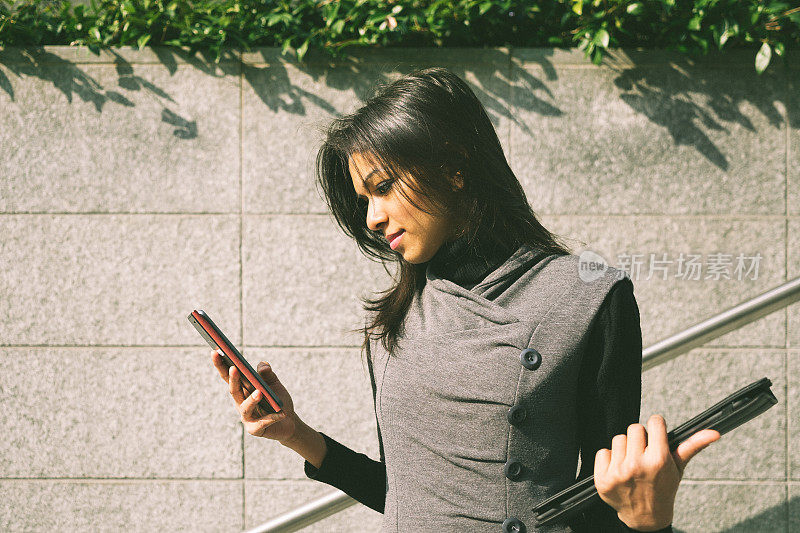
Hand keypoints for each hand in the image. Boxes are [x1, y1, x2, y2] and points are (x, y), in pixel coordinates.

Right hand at [211, 350, 297, 442]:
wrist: (288, 422)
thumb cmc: (277, 400)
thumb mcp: (274, 384)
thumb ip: (268, 374)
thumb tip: (263, 366)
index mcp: (242, 389)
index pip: (229, 376)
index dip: (221, 365)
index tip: (215, 351)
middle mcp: (241, 402)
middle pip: (234, 390)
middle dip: (233, 379)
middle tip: (234, 368)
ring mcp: (247, 417)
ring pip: (246, 408)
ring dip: (252, 399)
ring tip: (259, 392)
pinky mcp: (256, 430)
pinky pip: (263, 422)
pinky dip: (272, 417)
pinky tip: (281, 413)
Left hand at [594, 414, 720, 531]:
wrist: (646, 517)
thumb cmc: (663, 488)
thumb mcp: (678, 467)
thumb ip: (693, 446)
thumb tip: (714, 433)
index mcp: (658, 460)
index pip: (654, 422)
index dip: (656, 428)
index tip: (657, 436)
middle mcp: (637, 465)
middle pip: (634, 428)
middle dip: (640, 439)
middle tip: (644, 454)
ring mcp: (618, 472)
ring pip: (618, 439)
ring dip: (624, 449)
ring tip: (633, 464)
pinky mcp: (603, 479)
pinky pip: (602, 452)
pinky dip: (609, 460)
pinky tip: (619, 471)